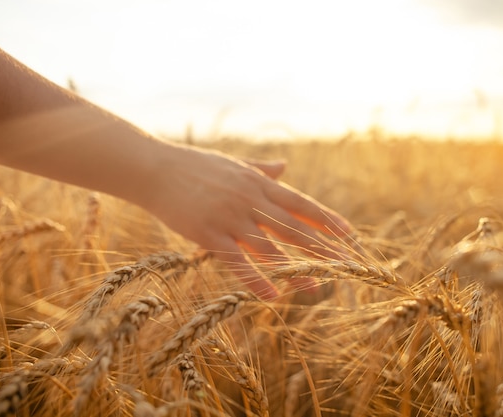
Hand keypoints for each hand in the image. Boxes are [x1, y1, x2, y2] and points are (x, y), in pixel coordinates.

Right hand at [145, 144, 352, 299]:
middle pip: (293, 228)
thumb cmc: (194, 166)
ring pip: (270, 248)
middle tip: (346, 264)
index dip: (326, 220)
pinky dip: (256, 279)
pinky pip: (237, 261)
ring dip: (295, 269)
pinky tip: (273, 296)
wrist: (154, 168)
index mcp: (258, 183)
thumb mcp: (234, 163)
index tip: (348, 234)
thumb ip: (262, 169)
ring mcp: (229, 217)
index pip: (300, 204)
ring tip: (317, 287)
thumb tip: (285, 165)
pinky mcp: (208, 233)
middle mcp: (249, 200)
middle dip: (322, 248)